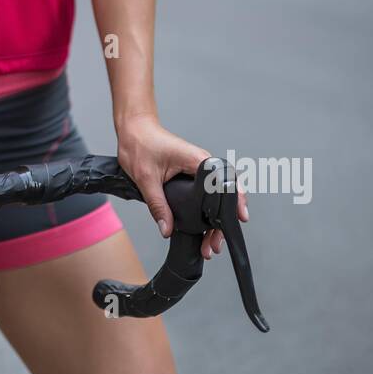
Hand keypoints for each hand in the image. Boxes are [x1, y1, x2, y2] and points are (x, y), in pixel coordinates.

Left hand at [115, 113, 248, 258]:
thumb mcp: (147, 179)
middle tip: (214, 244)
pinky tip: (204, 227)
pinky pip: (204, 193)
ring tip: (210, 242)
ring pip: (214, 196)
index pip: (225, 182)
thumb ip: (158, 205)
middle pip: (222, 195)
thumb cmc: (140, 143)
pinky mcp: (190, 174)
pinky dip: (206, 211)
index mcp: (197, 160)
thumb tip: (166, 228)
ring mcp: (197, 170)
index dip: (234, 201)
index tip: (239, 218)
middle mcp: (202, 164)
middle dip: (222, 221)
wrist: (133, 129)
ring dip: (214, 220)